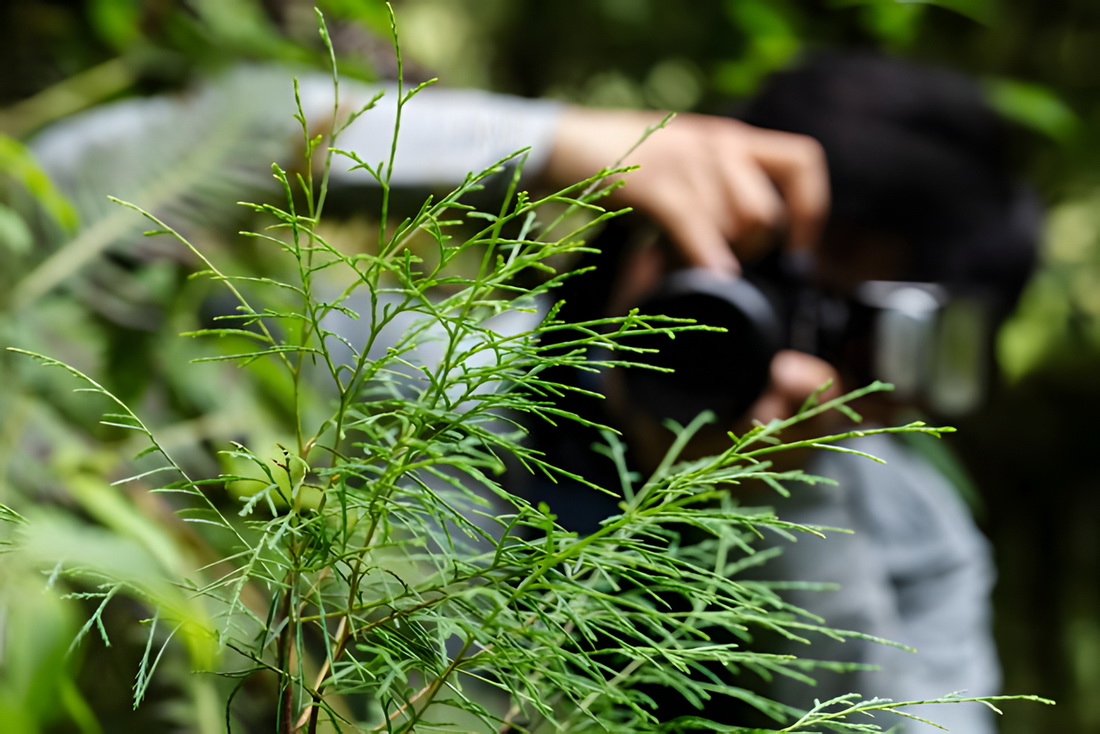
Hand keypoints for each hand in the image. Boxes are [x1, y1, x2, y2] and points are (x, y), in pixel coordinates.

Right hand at [544, 107, 829, 274]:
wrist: (564, 142)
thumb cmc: (620, 166)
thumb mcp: (681, 172)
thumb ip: (711, 200)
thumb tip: (727, 263)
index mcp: (731, 140)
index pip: (802, 163)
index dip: (810, 212)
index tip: (797, 250)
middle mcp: (718, 143)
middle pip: (765, 211)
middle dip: (748, 253)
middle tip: (718, 264)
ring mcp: (688, 159)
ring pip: (733, 223)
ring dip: (716, 257)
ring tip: (685, 266)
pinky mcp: (655, 179)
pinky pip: (696, 223)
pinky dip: (707, 255)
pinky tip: (709, 278)